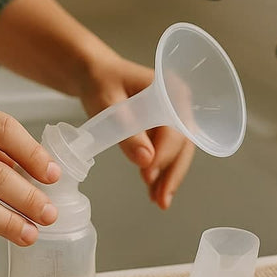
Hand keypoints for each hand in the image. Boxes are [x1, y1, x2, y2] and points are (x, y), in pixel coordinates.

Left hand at [0, 0, 194, 208]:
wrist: (93, 74)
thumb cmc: (100, 80)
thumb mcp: (108, 102)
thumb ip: (126, 129)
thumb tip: (146, 159)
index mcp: (171, 90)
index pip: (176, 127)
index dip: (165, 153)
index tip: (149, 173)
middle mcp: (178, 104)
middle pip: (183, 144)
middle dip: (173, 173)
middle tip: (161, 199)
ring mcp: (172, 118)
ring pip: (178, 153)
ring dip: (169, 177)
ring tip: (159, 201)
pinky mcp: (162, 130)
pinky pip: (166, 154)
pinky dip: (161, 173)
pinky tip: (155, 191)